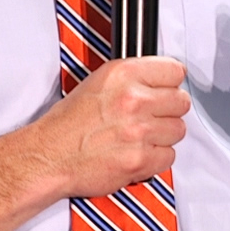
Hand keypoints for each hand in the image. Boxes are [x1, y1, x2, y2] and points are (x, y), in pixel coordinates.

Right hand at [30, 56, 189, 197]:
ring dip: (163, 135)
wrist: (48, 157)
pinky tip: (138, 153)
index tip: (165, 89)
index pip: (175, 71)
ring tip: (140, 137)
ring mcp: (139, 131)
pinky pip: (169, 157)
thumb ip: (134, 78)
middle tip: (152, 116)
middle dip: (169, 110)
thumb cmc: (68, 124)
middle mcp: (133, 100)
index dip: (170, 83)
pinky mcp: (140, 159)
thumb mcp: (97, 83)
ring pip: (178, 130)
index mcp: (123, 75)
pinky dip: (156, 158)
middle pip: (182, 102)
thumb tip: (163, 80)